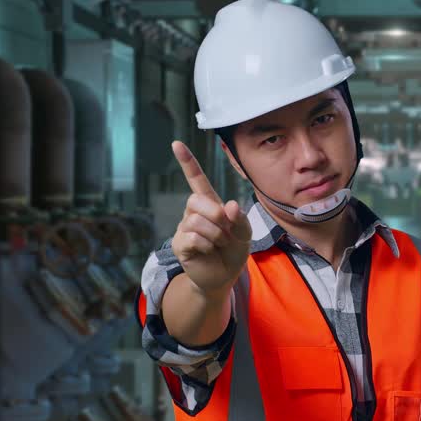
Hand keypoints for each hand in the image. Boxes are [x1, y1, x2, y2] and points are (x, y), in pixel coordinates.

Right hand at [170, 141, 251, 296]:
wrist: (224, 276)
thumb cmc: (233, 251)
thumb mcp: (245, 234)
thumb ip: (239, 219)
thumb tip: (229, 206)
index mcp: (210, 204)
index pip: (197, 179)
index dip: (187, 162)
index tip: (176, 143)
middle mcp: (194, 213)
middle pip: (196, 200)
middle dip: (216, 215)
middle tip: (225, 231)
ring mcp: (185, 228)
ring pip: (196, 221)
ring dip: (215, 235)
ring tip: (218, 244)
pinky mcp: (180, 244)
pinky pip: (192, 237)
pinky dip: (207, 245)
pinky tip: (208, 251)